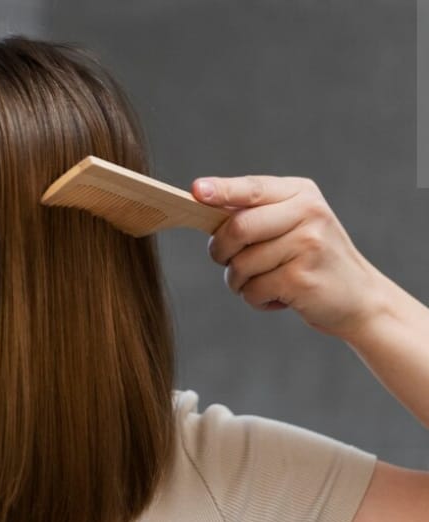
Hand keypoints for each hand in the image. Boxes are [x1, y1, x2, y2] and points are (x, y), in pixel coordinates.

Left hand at [192, 175, 386, 338]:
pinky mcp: (302, 278)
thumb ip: (255, 213)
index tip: (196, 191)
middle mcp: (308, 213)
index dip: (221, 190)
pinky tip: (279, 297)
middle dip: (220, 251)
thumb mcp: (292, 224)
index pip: (252, 188)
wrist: (359, 298)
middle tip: (226, 261)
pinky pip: (252, 290)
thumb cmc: (310, 259)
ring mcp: (308, 244)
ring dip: (239, 282)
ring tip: (265, 282)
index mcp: (300, 193)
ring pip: (240, 265)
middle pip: (237, 228)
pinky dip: (256, 299)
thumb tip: (201, 199)